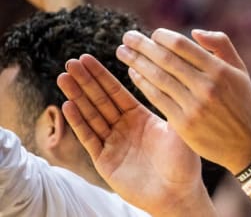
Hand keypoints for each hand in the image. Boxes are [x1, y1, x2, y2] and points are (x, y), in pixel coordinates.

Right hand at [57, 54, 214, 216]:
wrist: (177, 194)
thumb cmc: (184, 162)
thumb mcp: (178, 128)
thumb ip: (169, 103)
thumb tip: (168, 72)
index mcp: (141, 117)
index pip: (117, 92)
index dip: (102, 76)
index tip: (88, 57)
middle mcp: (125, 128)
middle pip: (100, 100)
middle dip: (85, 81)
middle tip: (71, 62)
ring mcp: (113, 144)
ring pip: (91, 116)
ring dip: (77, 97)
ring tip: (64, 77)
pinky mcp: (105, 161)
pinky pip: (90, 138)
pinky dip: (79, 123)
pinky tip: (68, 105)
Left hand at [116, 28, 250, 173]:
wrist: (247, 144)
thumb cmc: (242, 102)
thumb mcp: (240, 70)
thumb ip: (221, 45)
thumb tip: (194, 32)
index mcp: (220, 70)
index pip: (183, 46)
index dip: (163, 37)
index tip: (153, 34)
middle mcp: (206, 87)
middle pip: (166, 60)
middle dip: (143, 46)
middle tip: (127, 36)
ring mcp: (194, 106)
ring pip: (158, 78)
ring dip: (137, 63)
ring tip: (123, 53)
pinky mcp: (184, 124)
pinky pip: (157, 99)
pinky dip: (143, 84)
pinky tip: (134, 74)